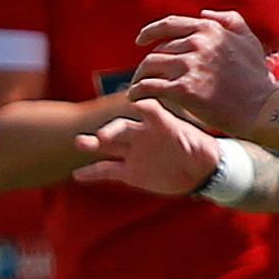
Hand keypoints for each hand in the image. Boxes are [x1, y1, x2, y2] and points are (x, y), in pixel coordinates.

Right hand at [73, 99, 222, 196]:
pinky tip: (78, 174)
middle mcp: (140, 135)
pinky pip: (107, 171)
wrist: (200, 171)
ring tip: (80, 142)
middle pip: (120, 128)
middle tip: (101, 137)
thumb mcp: (190, 136)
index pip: (144, 109)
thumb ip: (172, 125)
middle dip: (109, 131)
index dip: (137, 106)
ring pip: (108, 147)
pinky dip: (92, 172)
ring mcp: (133, 154)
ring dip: (93, 145)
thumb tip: (156, 109)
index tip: (130, 104)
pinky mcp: (129, 172)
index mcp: (156, 123)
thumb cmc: (199, 149)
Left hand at [126, 9, 276, 132]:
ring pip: (149, 66)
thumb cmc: (255, 77)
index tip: (140, 40)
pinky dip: (138, 91)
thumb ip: (229, 21)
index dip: (150, 31)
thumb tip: (203, 13)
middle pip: (158, 50)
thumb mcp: (249, 40)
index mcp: (209, 30)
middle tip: (144, 76)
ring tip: (137, 87)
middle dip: (148, 63)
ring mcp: (190, 66)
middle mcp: (197, 44)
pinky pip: (149, 86)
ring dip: (139, 77)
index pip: (169, 24)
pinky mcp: (183, 89)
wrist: (261, 107)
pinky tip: (135, 97)